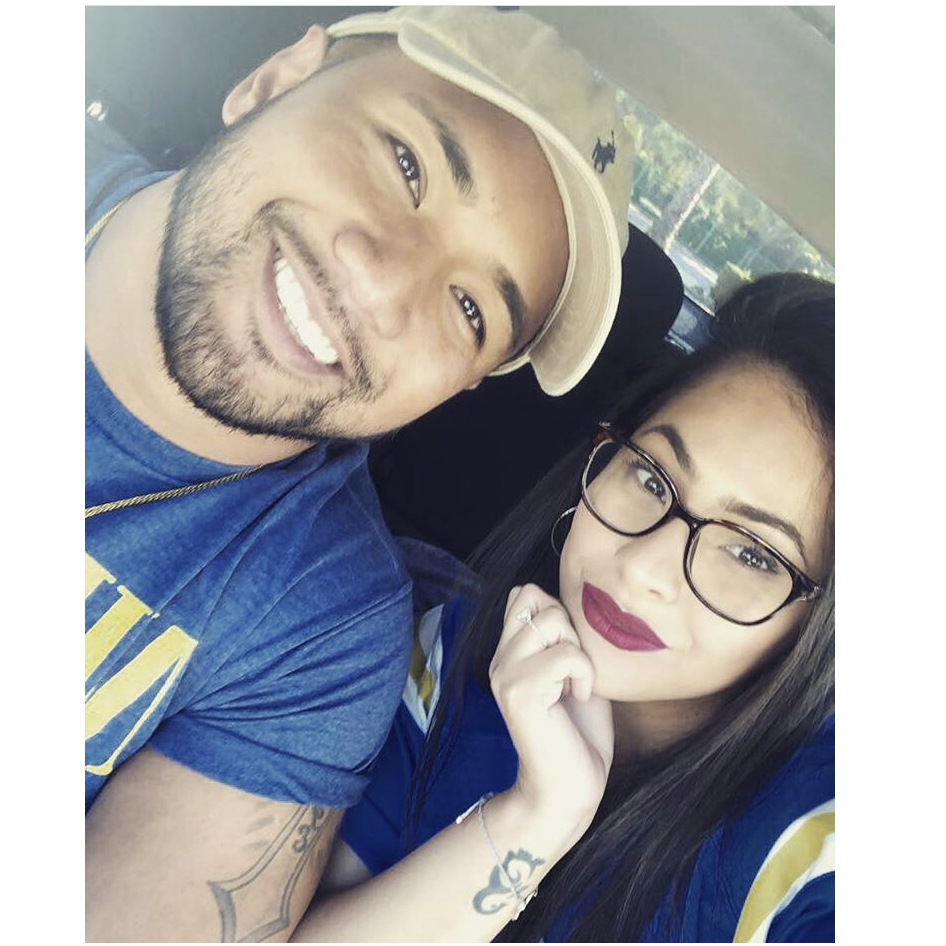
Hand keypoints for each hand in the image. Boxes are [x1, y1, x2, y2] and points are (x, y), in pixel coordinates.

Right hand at [489, 584, 613, 843]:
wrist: (567, 790)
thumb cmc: (578, 734)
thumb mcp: (572, 674)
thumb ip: (563, 639)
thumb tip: (566, 604)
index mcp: (509, 652)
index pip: (523, 593)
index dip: (555, 609)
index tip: (569, 651)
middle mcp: (500, 658)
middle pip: (532, 594)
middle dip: (565, 621)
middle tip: (572, 665)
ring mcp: (505, 673)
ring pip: (552, 620)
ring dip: (578, 650)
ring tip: (575, 683)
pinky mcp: (520, 692)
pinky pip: (566, 654)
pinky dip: (585, 674)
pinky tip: (579, 698)